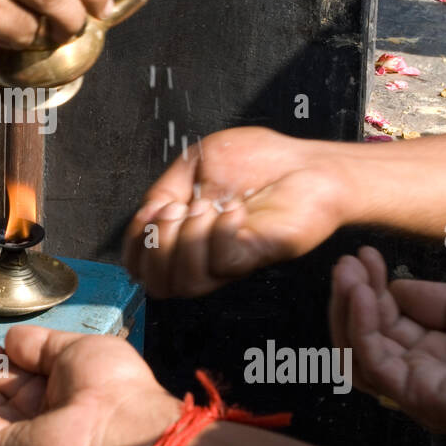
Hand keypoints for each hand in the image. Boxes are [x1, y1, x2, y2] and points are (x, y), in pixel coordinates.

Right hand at [121, 127, 349, 296]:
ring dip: (187, 239)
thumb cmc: (261, 161)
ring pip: (187, 281)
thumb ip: (166, 187)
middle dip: (157, 242)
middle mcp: (206, 257)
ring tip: (209, 205)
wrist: (310, 163)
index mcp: (186, 236)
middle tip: (180, 207)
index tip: (153, 210)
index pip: (141, 267)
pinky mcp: (258, 255)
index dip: (135, 245)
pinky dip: (222, 232)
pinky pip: (224, 262)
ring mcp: (232, 261)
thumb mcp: (197, 163)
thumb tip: (146, 215)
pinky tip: (237, 208)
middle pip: (158, 284)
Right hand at [330, 246, 445, 445]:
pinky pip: (376, 364)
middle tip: (347, 262)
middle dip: (352, 297)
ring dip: (349, 310)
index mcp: (439, 353)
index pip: (387, 323)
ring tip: (348, 273)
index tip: (366, 256)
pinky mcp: (424, 398)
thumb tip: (394, 288)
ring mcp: (421, 389)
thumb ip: (438, 300)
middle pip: (365, 338)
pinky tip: (365, 294)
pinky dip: (362, 327)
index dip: (372, 289)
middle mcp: (424, 373)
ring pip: (360, 354)